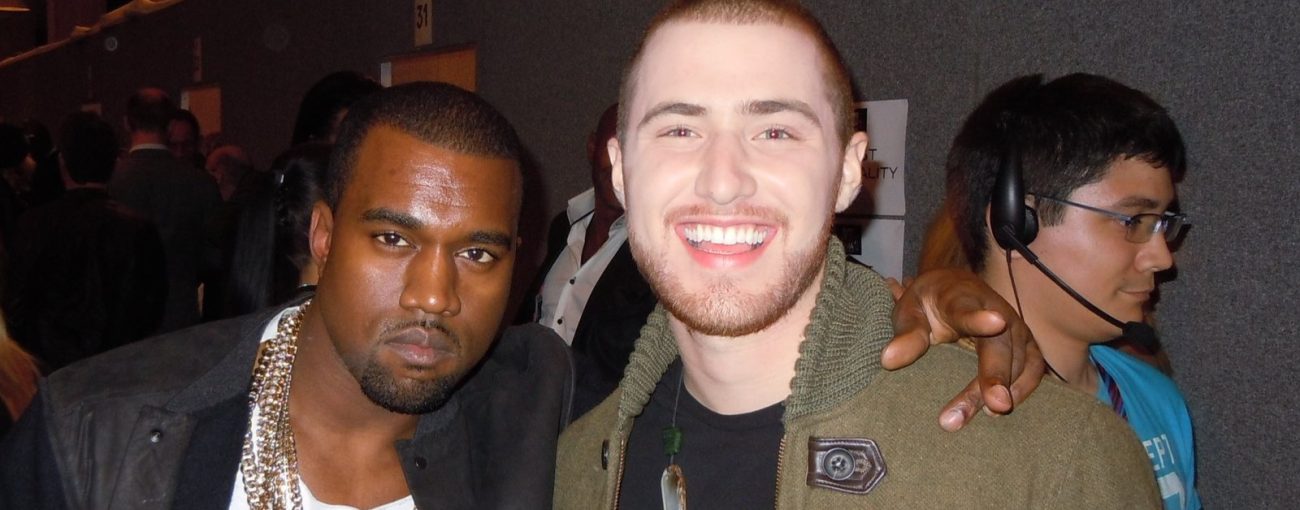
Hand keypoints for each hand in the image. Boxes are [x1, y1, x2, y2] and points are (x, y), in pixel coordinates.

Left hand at [882, 269, 1044, 431]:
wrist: (952, 286)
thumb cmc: (927, 303)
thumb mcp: (909, 311)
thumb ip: (905, 335)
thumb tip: (888, 360)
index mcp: (961, 297)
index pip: (968, 309)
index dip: (980, 318)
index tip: (994, 323)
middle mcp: (996, 309)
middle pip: (999, 344)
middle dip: (997, 374)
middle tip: (995, 405)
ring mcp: (1015, 327)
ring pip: (1019, 360)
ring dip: (1006, 389)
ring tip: (988, 415)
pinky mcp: (1026, 343)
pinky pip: (1033, 369)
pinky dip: (1023, 389)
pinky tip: (1000, 411)